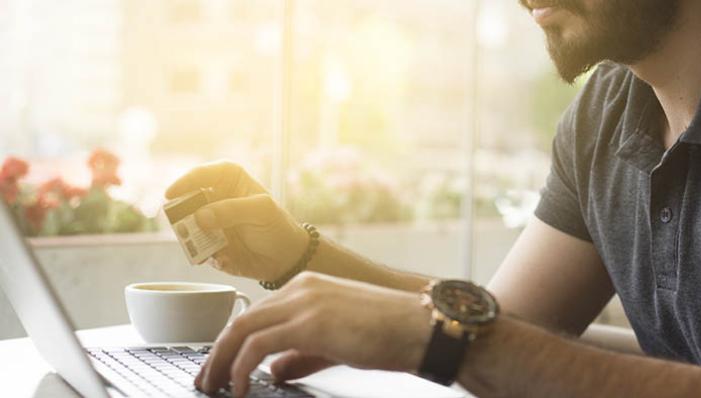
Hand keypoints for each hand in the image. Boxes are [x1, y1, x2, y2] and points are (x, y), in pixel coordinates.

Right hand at [165, 161, 308, 280]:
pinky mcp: (208, 245)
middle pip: (187, 200)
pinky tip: (223, 258)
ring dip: (192, 237)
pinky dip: (203, 254)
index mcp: (230, 181)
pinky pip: (195, 249)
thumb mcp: (262, 212)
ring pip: (187, 226)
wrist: (286, 259)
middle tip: (186, 225)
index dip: (186, 181)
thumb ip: (232, 210)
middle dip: (183, 213)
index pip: (204, 173)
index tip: (172, 194)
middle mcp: (216, 200)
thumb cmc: (278, 226)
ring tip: (211, 247)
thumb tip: (201, 216)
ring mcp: (210, 223)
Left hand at [195, 272, 431, 395]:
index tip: (220, 366)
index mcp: (308, 287)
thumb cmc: (390, 334)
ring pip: (242, 330)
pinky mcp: (309, 323)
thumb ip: (303, 355)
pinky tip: (240, 387)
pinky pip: (257, 346)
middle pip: (241, 320)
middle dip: (217, 353)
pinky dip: (241, 368)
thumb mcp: (337, 344)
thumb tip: (276, 370)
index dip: (232, 342)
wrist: (421, 328)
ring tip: (215, 387)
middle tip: (206, 380)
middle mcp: (301, 288)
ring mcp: (304, 302)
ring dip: (222, 362)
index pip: (257, 314)